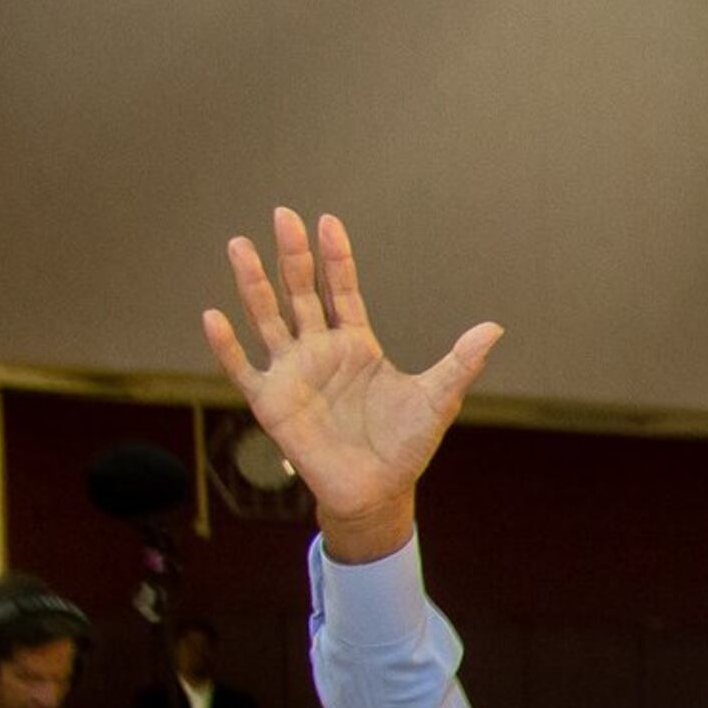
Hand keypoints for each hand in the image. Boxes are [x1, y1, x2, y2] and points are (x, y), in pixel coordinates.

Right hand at [206, 210, 502, 562]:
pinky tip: (213, 317)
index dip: (335, 257)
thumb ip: (460, 363)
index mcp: (356, 343)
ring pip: (267, 319)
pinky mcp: (272, 403)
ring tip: (238, 245)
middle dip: (293, 255)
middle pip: (302, 292)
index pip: (342, 290)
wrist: (378, 492)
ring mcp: (292, 373)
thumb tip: (495, 328)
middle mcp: (319, 350)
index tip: (327, 221)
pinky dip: (227, 346)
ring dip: (253, 284)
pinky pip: (243, 369)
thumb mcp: (437, 399)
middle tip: (283, 214)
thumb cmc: (405, 445)